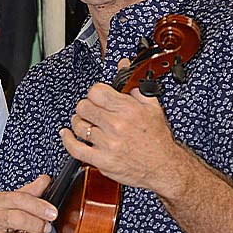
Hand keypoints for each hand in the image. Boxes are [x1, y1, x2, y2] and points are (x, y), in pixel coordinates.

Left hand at [60, 69, 188, 197]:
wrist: (165, 167)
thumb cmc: (157, 138)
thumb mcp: (152, 107)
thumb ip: (134, 85)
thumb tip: (123, 65)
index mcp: (128, 110)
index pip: (96, 91)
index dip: (95, 93)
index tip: (97, 97)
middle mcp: (116, 125)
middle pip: (83, 107)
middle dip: (86, 107)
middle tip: (91, 110)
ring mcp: (108, 144)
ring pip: (78, 125)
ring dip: (79, 122)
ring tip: (85, 122)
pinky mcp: (102, 161)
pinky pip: (75, 148)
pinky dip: (67, 139)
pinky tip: (67, 134)